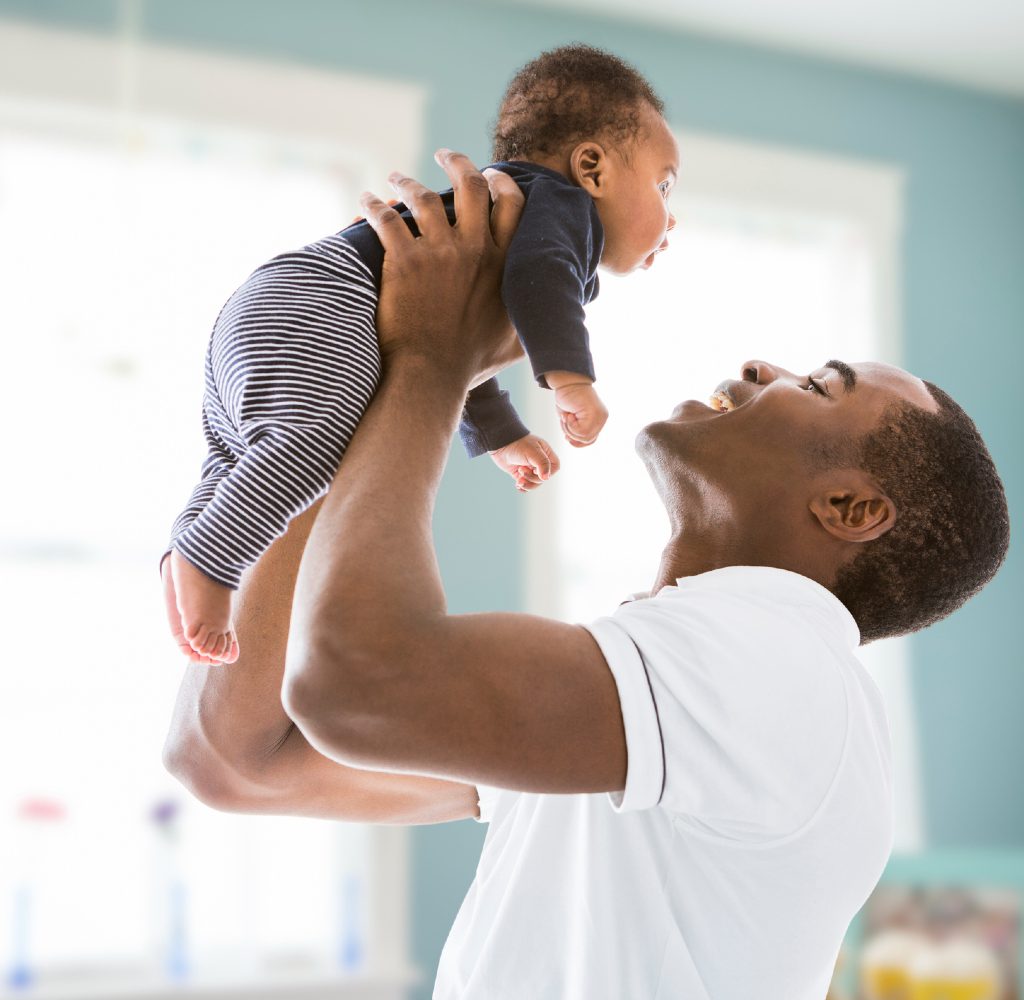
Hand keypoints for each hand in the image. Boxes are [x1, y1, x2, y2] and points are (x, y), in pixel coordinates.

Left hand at [360, 151, 525, 385]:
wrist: (432, 375)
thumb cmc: (472, 364)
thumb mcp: (516, 343)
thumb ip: (533, 325)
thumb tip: (554, 326)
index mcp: (504, 263)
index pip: (511, 205)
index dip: (502, 182)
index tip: (491, 174)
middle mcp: (474, 249)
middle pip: (471, 186)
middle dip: (458, 162)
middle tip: (444, 155)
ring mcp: (438, 252)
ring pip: (422, 196)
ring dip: (407, 181)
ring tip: (395, 178)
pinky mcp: (403, 261)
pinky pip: (385, 219)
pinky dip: (371, 206)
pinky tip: (363, 202)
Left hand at [490, 434, 560, 490]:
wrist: (500, 444)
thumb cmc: (517, 445)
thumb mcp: (532, 452)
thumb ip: (542, 463)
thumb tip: (546, 478)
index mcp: (546, 453)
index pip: (554, 468)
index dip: (547, 472)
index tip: (535, 469)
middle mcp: (539, 462)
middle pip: (543, 478)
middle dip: (532, 478)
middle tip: (521, 469)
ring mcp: (530, 468)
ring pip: (534, 484)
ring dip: (527, 484)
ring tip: (518, 480)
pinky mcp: (520, 474)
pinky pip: (525, 485)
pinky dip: (522, 487)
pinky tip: (518, 485)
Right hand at [555, 382, 608, 446]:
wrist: (568, 381)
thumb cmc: (568, 397)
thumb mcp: (572, 418)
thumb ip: (576, 429)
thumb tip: (573, 441)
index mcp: (598, 419)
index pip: (590, 439)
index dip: (577, 441)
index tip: (567, 436)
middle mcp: (602, 418)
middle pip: (588, 440)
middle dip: (572, 435)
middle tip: (565, 421)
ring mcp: (600, 416)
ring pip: (584, 437)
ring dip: (569, 429)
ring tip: (565, 416)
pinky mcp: (594, 413)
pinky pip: (580, 431)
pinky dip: (569, 426)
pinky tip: (567, 414)